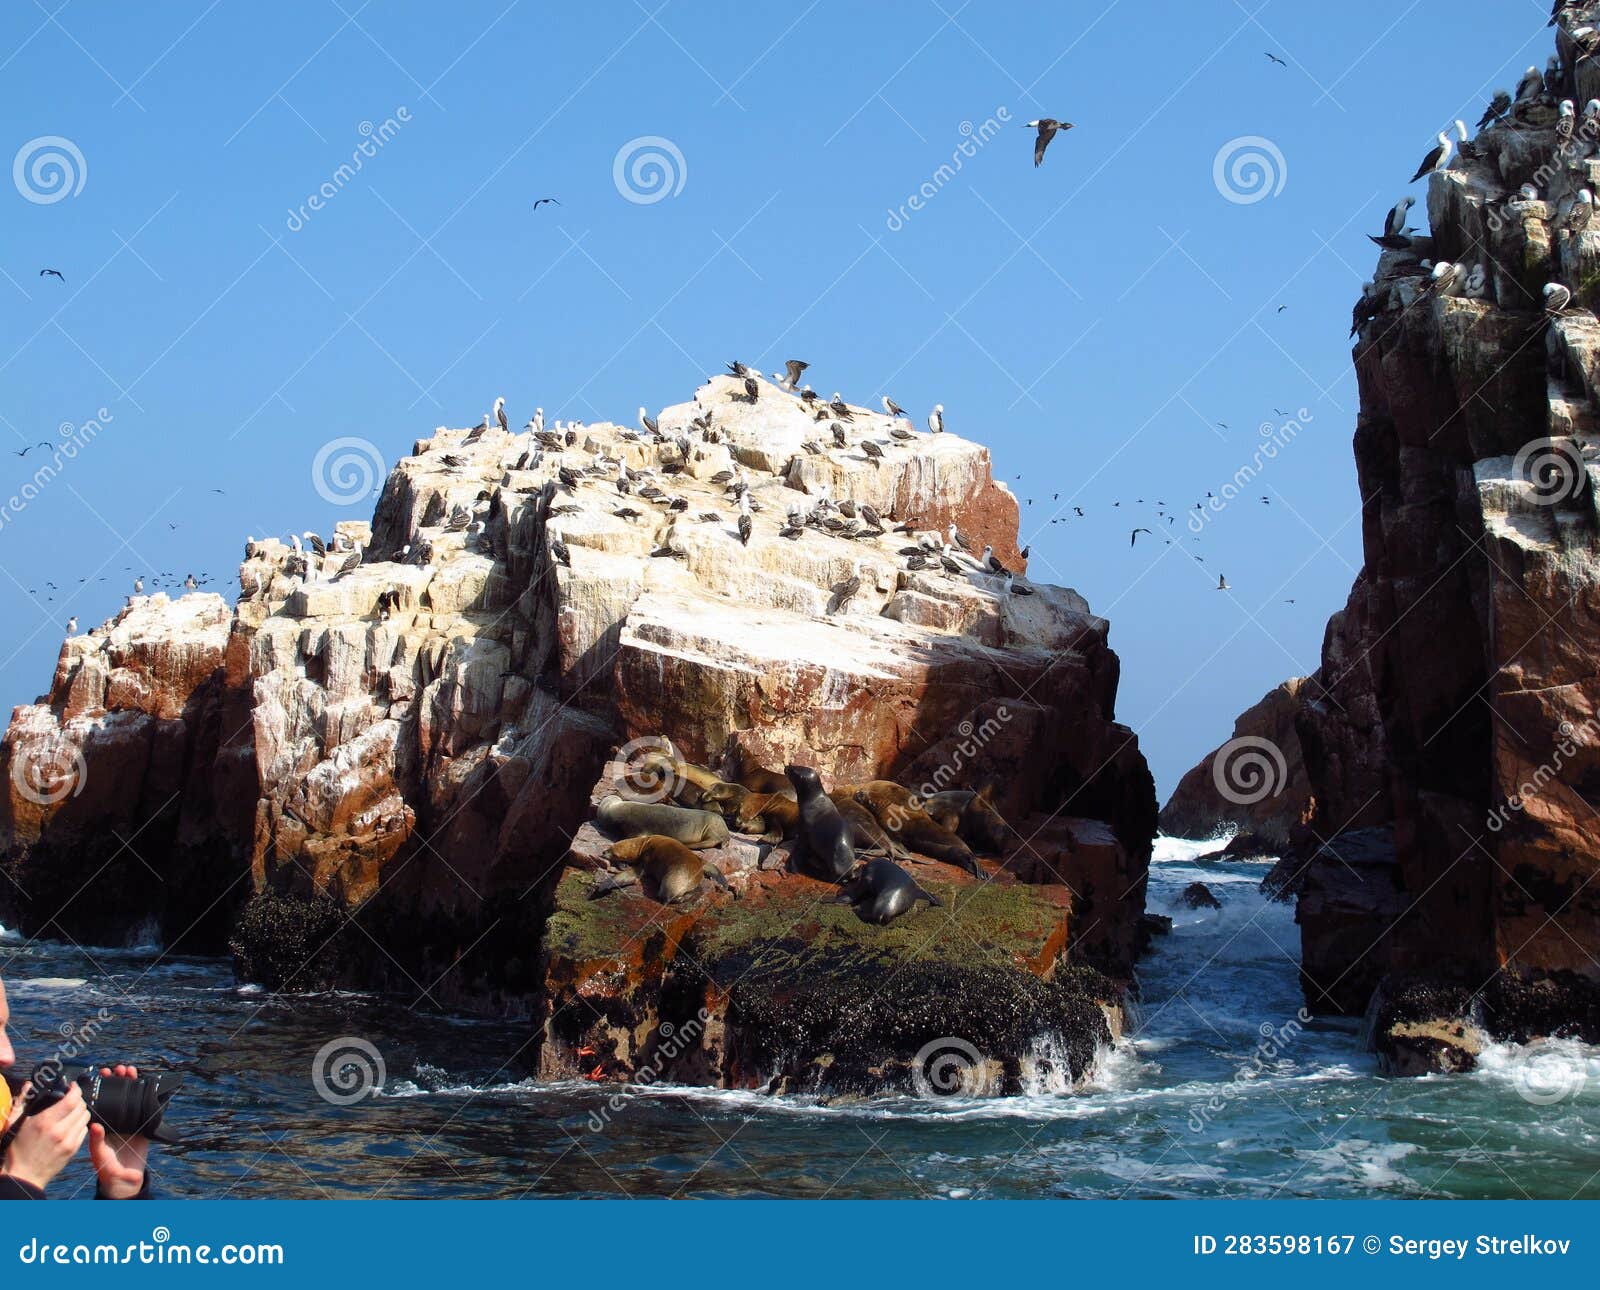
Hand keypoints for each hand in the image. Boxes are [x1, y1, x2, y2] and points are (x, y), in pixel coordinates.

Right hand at [3, 1083, 88, 1190]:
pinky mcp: (73, 1149)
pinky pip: (84, 1130)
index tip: (72, 1086)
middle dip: (78, 1100)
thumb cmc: (17, 1150)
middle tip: (71, 1100)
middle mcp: (59, 1130)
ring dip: (81, 1112)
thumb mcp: (15, 1123)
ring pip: (86, 1117)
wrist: (23, 1175)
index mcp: (45, 1121)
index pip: (72, 1099)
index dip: (75, 1090)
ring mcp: (68, 1141)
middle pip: (82, 1107)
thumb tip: (28, 1085)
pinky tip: (71, 1126)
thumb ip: (22, 1101)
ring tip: (71, 1113)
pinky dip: (80, 1125)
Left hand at [88, 1065, 147, 1198]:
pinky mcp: (141, 1126)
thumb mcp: (101, 1159)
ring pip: (129, 1098)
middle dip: (116, 1081)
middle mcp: (113, 1122)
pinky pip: (144, 1106)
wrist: (127, 1182)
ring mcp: (127, 1123)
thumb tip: (94, 1126)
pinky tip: (146, 1083)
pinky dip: (145, 1094)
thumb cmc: (110, 1173)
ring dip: (129, 1084)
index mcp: (101, 1127)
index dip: (102, 1088)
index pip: (100, 1102)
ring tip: (130, 1070)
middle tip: (118, 1069)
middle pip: (115, 1096)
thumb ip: (98, 1144)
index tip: (103, 1075)